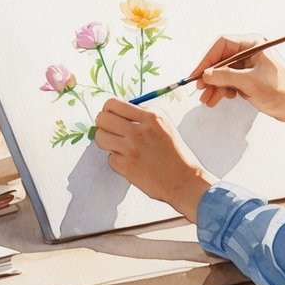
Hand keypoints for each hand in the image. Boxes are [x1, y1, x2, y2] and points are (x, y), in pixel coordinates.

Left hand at [94, 98, 212, 222]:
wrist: (184, 181)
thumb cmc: (174, 152)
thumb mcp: (164, 125)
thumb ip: (141, 115)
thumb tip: (115, 111)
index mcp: (150, 116)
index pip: (113, 104)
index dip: (108, 110)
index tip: (112, 117)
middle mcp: (139, 130)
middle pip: (102, 118)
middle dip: (103, 124)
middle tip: (110, 132)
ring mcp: (132, 149)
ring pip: (100, 137)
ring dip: (106, 142)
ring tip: (118, 147)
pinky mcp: (126, 166)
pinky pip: (109, 158)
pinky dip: (117, 161)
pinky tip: (130, 162)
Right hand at [190, 34, 284, 122]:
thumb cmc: (281, 90)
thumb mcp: (250, 83)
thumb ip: (226, 77)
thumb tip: (205, 75)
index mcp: (252, 44)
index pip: (222, 44)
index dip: (207, 58)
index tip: (197, 73)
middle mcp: (249, 52)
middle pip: (220, 59)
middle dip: (210, 75)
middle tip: (200, 90)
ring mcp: (248, 66)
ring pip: (223, 72)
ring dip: (214, 86)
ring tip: (207, 101)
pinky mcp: (249, 79)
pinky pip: (229, 81)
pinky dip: (222, 90)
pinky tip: (218, 99)